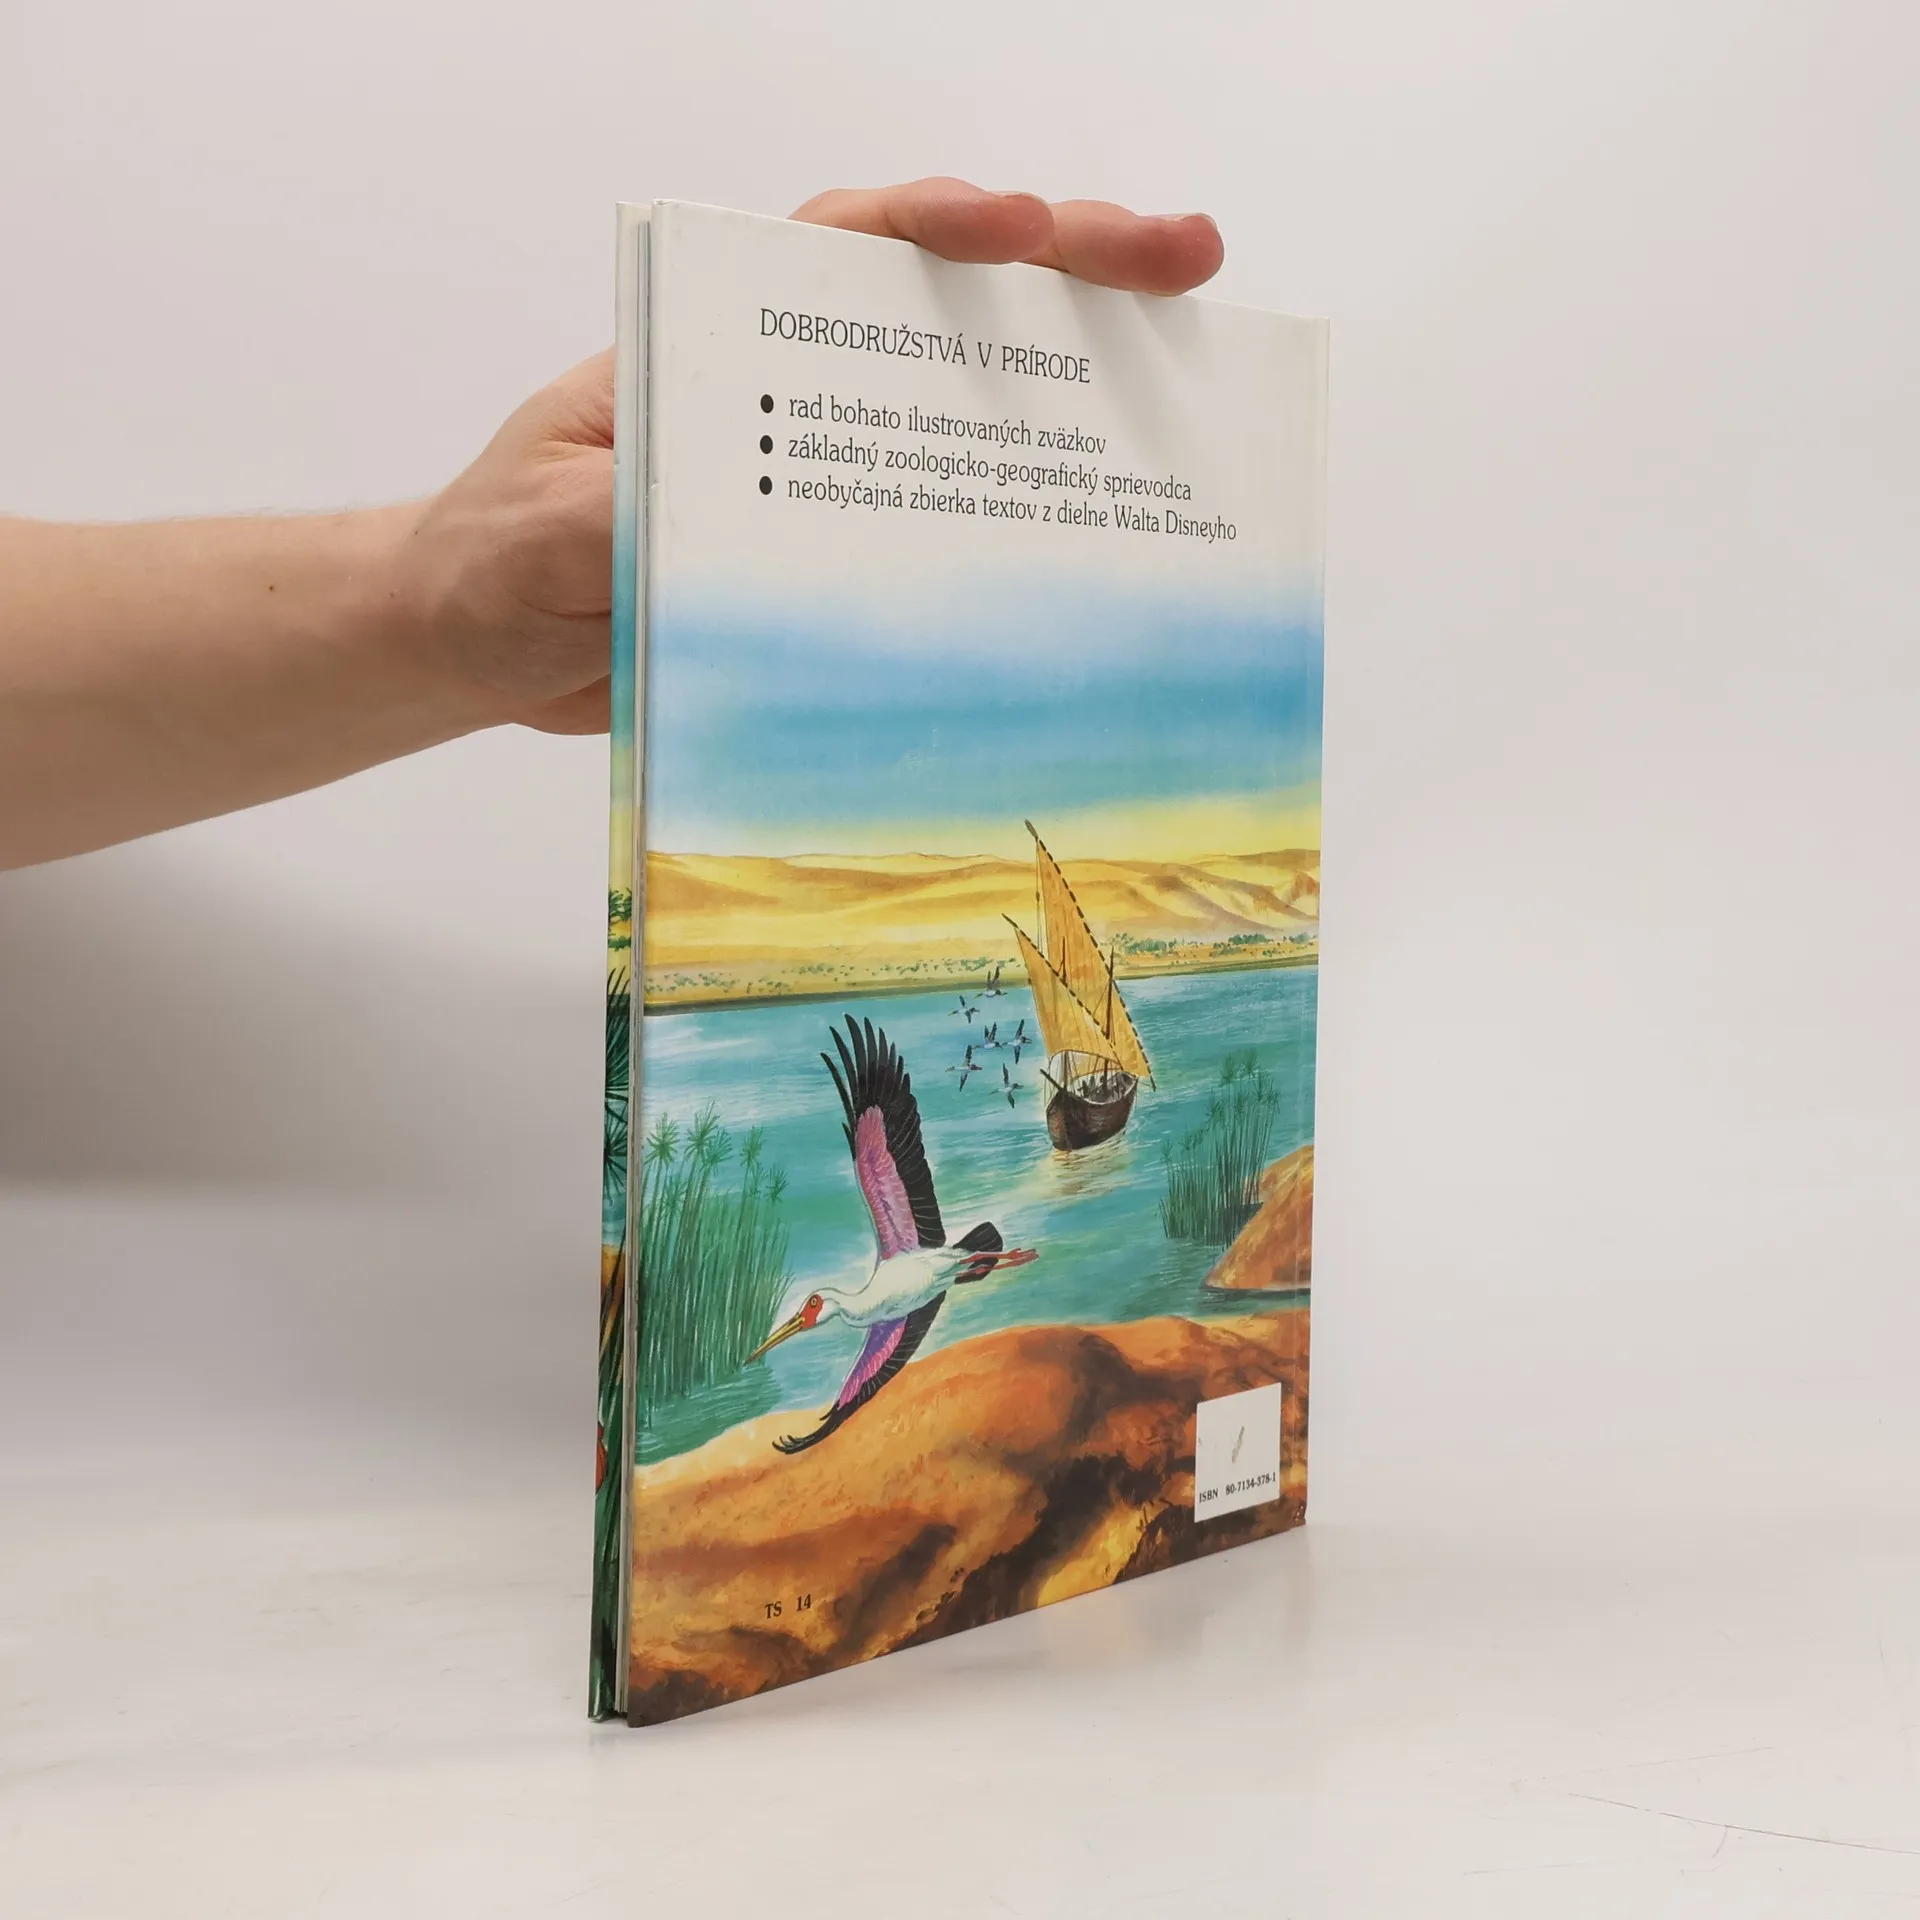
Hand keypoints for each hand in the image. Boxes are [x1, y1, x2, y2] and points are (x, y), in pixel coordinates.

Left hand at [399, 180, 1224, 736]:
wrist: (486, 643)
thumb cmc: (494, 559)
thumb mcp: (541, 529)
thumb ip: (622, 518)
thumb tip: (725, 529)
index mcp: (717, 341)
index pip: (840, 245)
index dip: (937, 225)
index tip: (1019, 228)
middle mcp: (791, 384)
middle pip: (943, 302)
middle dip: (1068, 267)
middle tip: (1184, 260)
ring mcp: (825, 464)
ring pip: (967, 398)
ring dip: (1081, 381)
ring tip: (1197, 374)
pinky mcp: (838, 549)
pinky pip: (949, 516)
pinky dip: (1031, 508)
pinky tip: (1113, 523)